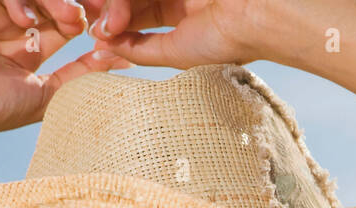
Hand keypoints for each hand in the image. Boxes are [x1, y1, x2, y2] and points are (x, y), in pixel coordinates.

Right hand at [0, 0, 132, 142]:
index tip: (111, 26)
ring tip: (66, 18)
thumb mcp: (46, 95)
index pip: (66, 21)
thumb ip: (81, 77)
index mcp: (28, 45)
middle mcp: (8, 22)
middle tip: (93, 15)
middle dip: (75, 4)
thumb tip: (123, 63)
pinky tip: (22, 19)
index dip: (89, 19)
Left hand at [88, 0, 334, 71]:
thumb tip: (103, 46)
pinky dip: (126, 0)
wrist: (258, 16)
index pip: (139, 19)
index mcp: (185, 18)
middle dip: (111, 15)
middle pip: (132, 1)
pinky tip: (118, 10)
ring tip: (110, 22)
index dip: (116, 29)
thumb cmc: (227, 42)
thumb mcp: (177, 54)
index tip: (98, 42)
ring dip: (117, 5)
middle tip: (100, 29)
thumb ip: (142, 50)